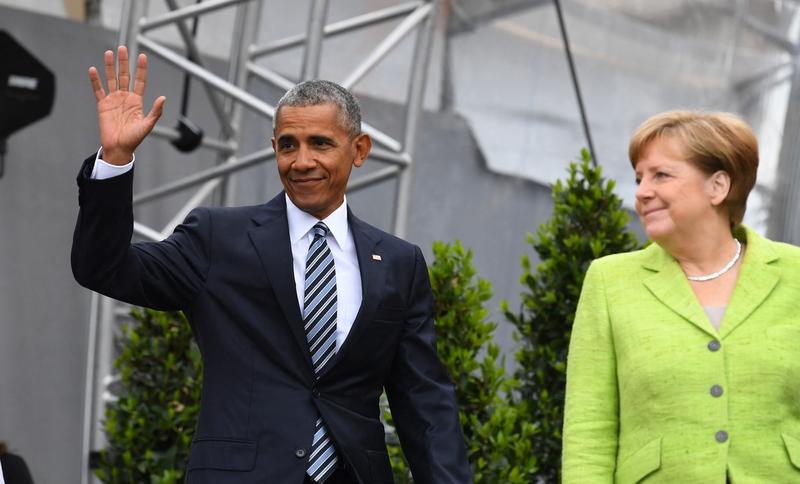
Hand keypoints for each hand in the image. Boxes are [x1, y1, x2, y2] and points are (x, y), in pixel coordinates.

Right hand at [88, 45, 164, 164]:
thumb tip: (163, 98)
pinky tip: (93, 69)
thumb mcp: (147, 125)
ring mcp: (113, 100)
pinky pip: (98, 90)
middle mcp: (125, 98)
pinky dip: (95, 80)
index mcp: (137, 101)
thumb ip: (155, 111)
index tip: (142, 56)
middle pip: (124, 76)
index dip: (141, 69)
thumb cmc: (134, 139)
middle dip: (124, 62)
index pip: (140, 81)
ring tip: (108, 53)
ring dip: (110, 66)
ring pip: (111, 79)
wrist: (119, 148)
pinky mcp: (102, 105)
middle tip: (122, 48)